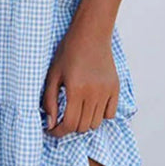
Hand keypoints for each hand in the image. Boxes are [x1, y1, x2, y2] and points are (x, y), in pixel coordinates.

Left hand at [42, 15, 119, 136]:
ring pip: (97, 123)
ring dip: (85, 122)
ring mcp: (107, 91)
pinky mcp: (115, 88)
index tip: (52, 130)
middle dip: (70, 127)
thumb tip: (50, 124)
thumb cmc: (69, 51)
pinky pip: (110, 114)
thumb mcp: (53, 74)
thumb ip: (49, 100)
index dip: (59, 132)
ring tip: (76, 111)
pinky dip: (100, 115)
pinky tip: (91, 105)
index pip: (69, 124)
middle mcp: (94, 93)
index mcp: (76, 89)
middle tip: (61, 119)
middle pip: (83, 126)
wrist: (91, 34)